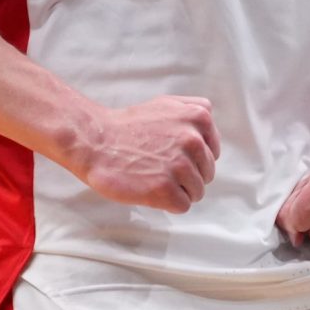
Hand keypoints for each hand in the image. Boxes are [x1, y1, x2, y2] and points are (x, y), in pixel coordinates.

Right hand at [70, 95, 219, 213]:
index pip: (213, 151)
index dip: (194, 159)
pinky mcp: (165, 188)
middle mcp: (193, 140)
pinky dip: (169, 204)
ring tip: (156, 180)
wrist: (96, 142)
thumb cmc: (128, 126)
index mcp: (198, 117)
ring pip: (198, 191)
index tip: (175, 158)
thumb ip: (193, 110)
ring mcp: (179, 165)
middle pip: (207, 172)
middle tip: (162, 170)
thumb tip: (209, 127)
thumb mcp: (166, 104)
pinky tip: (153, 191)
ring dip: (179, 191)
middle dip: (188, 175)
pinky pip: (183, 205)